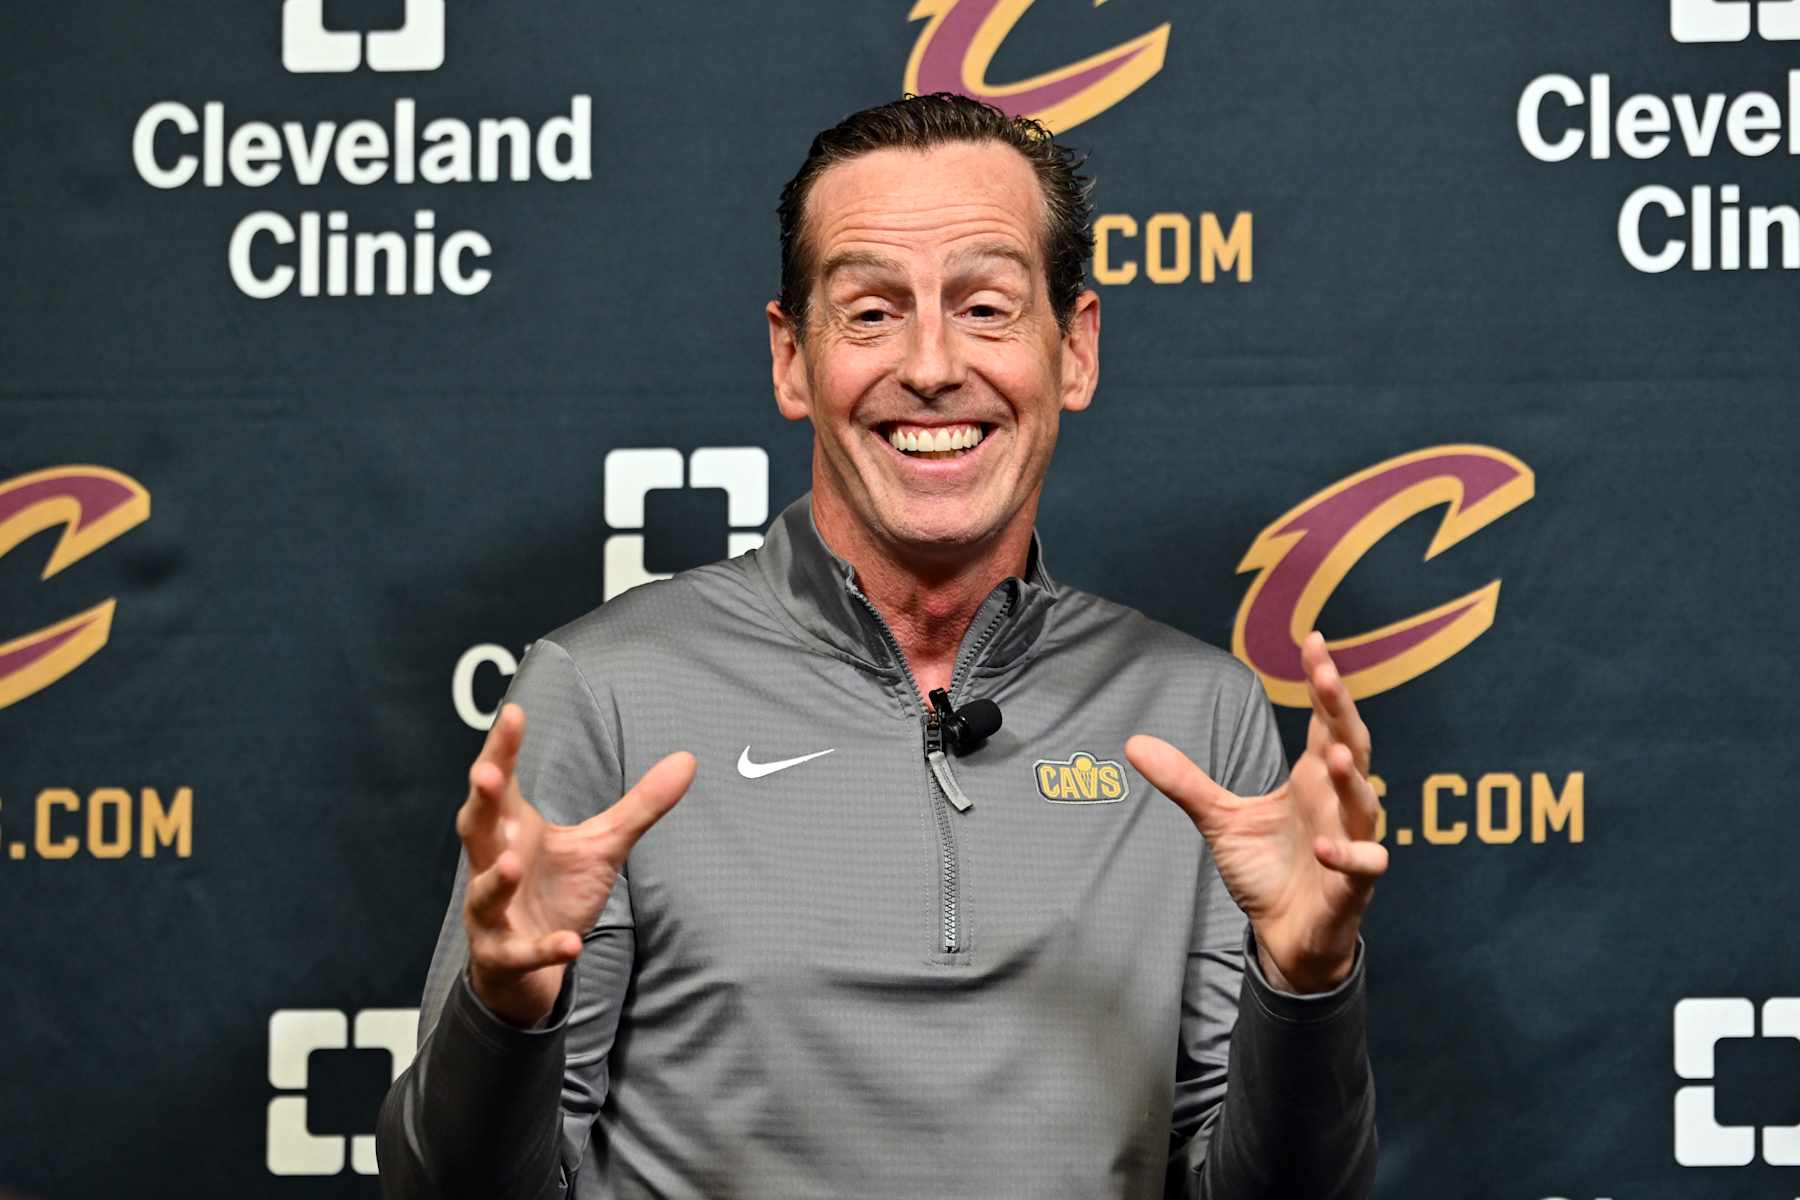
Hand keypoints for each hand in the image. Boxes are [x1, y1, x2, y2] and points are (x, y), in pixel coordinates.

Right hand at [457, 701, 695, 1026]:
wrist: (531, 966)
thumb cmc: (557, 891)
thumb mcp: (604, 845)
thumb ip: (640, 805)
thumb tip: (688, 758)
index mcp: (512, 828)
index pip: (502, 782)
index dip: (505, 749)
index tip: (515, 713)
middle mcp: (492, 862)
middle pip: (475, 825)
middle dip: (481, 800)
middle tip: (487, 773)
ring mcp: (491, 911)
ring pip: (483, 893)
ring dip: (495, 879)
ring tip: (512, 864)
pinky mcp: (504, 954)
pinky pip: (520, 951)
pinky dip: (542, 948)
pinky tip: (570, 945)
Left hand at [1126, 632, 1386, 993]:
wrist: (1284, 935)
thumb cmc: (1266, 870)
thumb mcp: (1218, 819)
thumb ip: (1184, 780)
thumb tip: (1133, 743)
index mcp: (1313, 779)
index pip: (1324, 721)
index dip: (1322, 685)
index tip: (1313, 641)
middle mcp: (1337, 803)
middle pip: (1351, 745)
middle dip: (1341, 710)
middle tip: (1327, 673)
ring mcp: (1349, 842)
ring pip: (1364, 803)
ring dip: (1354, 780)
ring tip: (1338, 754)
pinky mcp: (1351, 886)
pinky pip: (1362, 866)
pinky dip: (1347, 855)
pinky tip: (1324, 846)